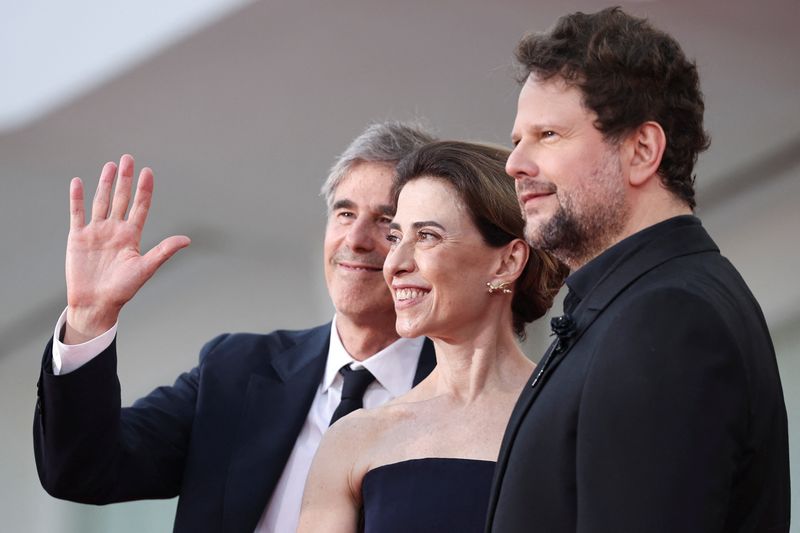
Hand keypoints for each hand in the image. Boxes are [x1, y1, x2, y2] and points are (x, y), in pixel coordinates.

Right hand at [64, 155, 190, 343]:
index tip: (148, 172)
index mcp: (132, 236)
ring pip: (101, 201)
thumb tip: (186, 240)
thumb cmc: (123, 289)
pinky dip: (77, 198)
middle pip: (121, 199)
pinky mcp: (78, 237)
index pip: (140, 207)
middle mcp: (115, 230)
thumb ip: (163, 251)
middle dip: (126, 179)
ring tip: (111, 165)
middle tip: (129, 158)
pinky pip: (77, 213)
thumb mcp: (145, 268)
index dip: (144, 189)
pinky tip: (79, 182)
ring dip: (105, 184)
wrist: (96, 303)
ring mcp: (96, 231)